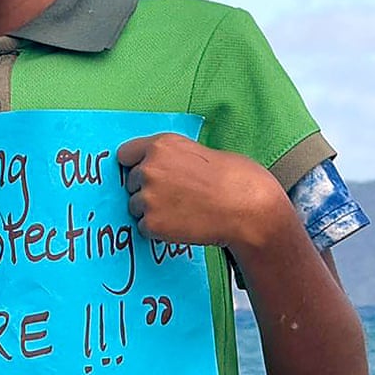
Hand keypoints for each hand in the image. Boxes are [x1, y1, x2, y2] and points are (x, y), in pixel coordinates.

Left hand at [117, 133, 288, 250]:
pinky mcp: (152, 223)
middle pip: (132, 182)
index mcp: (160, 145)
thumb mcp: (196, 150)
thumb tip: (149, 163)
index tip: (147, 172)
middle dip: (148, 189)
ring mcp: (148, 197)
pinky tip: (182, 223)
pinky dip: (159, 229)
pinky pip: (144, 227)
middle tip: (178, 195)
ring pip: (136, 205)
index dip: (137, 164)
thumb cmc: (233, 179)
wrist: (249, 210)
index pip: (125, 154)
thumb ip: (168, 155)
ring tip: (184, 209)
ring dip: (153, 210)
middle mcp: (148, 168)